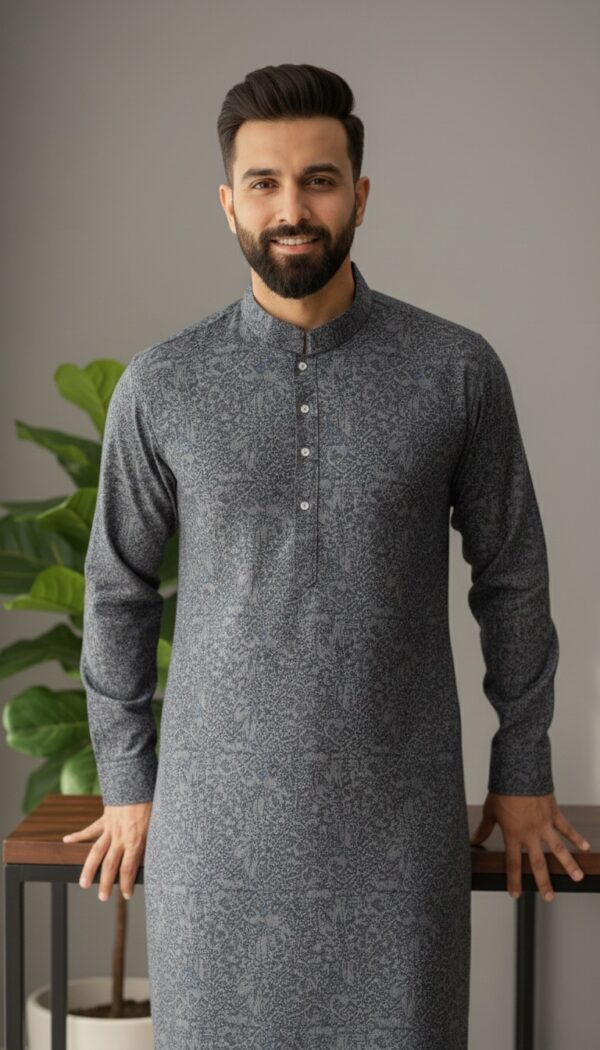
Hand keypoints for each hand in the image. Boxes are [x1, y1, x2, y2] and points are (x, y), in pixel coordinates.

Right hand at [62, 801, 152, 901]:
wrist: (138, 780)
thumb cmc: (153, 802)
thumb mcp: (160, 824)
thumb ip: (156, 841)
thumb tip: (162, 856)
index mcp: (135, 839)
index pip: (129, 868)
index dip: (127, 883)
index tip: (127, 895)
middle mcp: (120, 837)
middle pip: (110, 865)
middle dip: (106, 883)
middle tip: (102, 898)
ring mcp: (110, 828)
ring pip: (96, 852)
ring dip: (89, 869)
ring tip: (83, 883)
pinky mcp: (105, 818)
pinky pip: (90, 829)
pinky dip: (78, 835)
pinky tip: (67, 840)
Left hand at [470, 791, 590, 900]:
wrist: (519, 770)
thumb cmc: (503, 790)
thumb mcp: (490, 810)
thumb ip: (484, 828)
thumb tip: (473, 841)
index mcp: (513, 834)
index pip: (512, 863)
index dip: (513, 880)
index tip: (515, 894)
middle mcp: (530, 832)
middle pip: (538, 862)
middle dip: (543, 881)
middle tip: (549, 897)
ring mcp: (544, 824)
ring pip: (558, 848)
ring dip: (568, 864)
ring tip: (577, 878)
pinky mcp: (554, 813)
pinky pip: (567, 828)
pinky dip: (577, 838)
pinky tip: (585, 848)